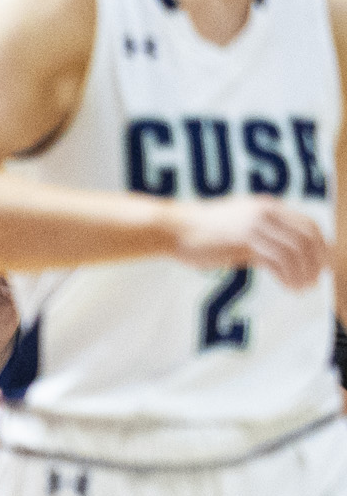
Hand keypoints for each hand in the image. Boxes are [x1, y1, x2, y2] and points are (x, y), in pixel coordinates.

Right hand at [171, 196, 329, 288]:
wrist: (172, 229)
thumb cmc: (199, 233)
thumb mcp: (238, 230)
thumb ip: (261, 239)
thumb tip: (281, 259)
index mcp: (267, 207)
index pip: (308, 225)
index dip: (320, 247)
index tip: (322, 266)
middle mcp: (266, 211)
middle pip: (307, 237)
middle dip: (316, 262)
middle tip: (314, 282)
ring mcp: (256, 224)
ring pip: (295, 250)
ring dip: (303, 272)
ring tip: (300, 288)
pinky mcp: (244, 239)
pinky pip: (278, 259)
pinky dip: (288, 275)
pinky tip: (287, 286)